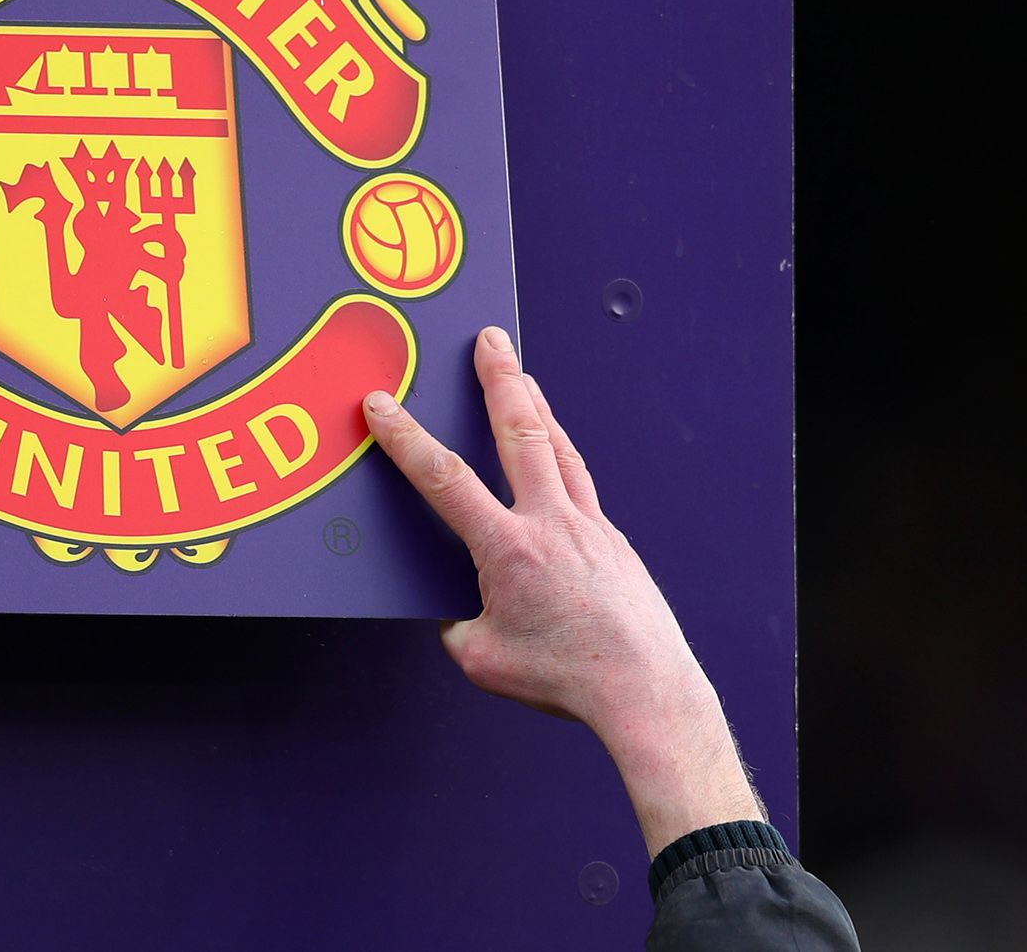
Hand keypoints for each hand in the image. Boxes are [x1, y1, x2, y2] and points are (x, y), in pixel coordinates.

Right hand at [363, 326, 763, 855]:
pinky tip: (555, 458)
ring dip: (537, 406)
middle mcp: (551, 522)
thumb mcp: (483, 659)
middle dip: (500, 378)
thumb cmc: (564, 680)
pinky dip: (561, 459)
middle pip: (521, 431)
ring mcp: (591, 526)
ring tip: (523, 376)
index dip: (405, 439)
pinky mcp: (614, 541)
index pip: (444, 479)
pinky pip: (580, 485)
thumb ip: (461, 624)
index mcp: (508, 549)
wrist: (646, 689)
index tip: (380, 404)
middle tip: (488, 337)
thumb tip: (463, 608)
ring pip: (559, 449)